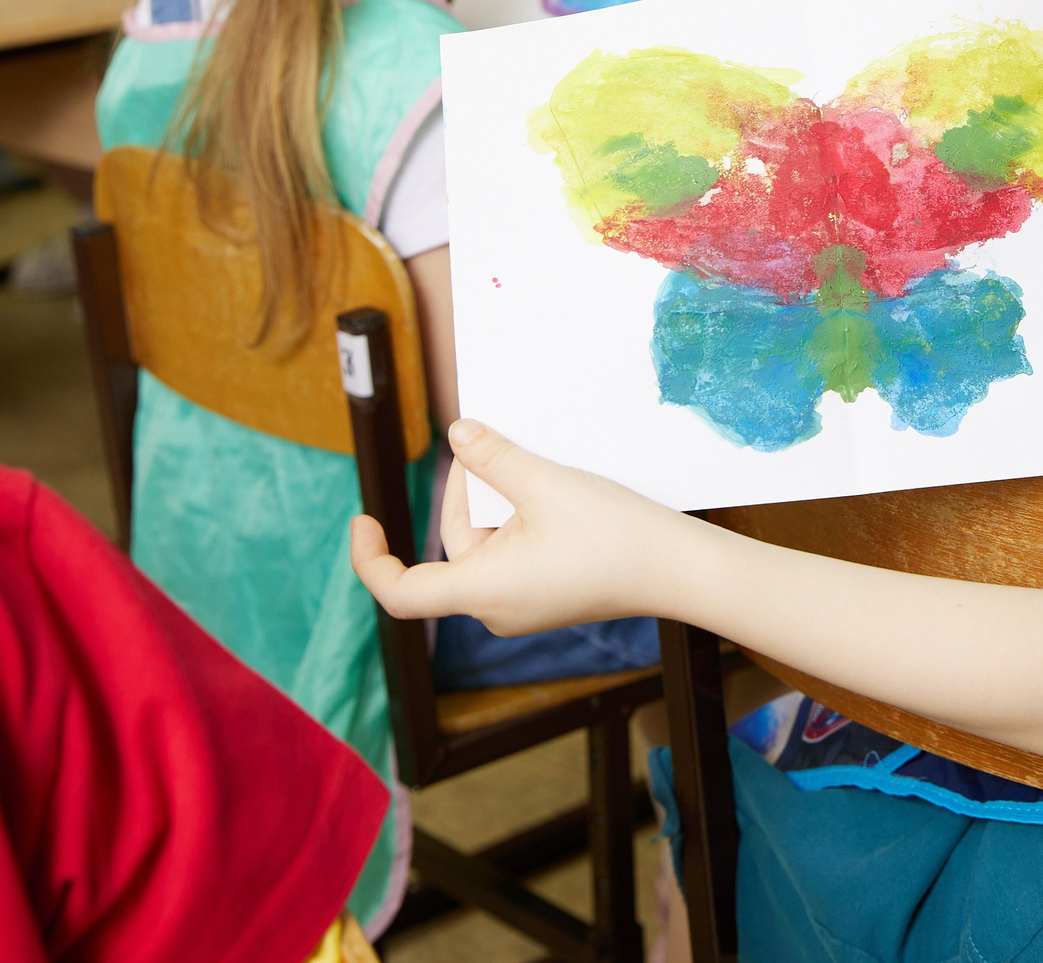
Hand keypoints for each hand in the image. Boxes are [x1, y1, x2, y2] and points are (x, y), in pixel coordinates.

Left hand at [350, 418, 680, 634]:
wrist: (678, 569)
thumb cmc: (616, 536)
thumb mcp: (547, 484)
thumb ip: (493, 458)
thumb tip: (455, 434)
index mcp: (485, 590)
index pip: (401, 590)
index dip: (370, 558)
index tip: (363, 519)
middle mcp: (496, 607)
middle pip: (454, 546)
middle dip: (467, 493)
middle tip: (490, 447)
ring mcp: (521, 604)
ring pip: (484, 546)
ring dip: (497, 503)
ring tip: (534, 472)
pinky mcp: (544, 595)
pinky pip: (509, 554)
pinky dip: (516, 520)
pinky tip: (547, 494)